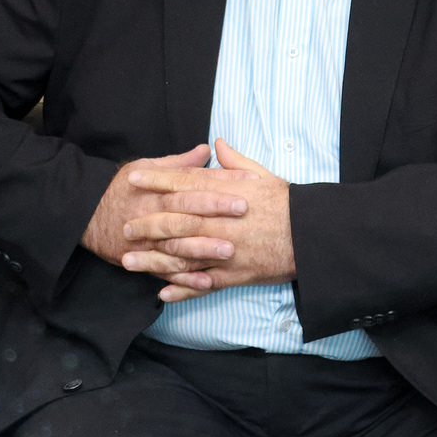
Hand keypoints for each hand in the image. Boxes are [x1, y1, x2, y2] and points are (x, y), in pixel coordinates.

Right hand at [81, 144, 249, 269]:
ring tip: (229, 251)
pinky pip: (166, 272)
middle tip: (243, 210)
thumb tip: (207, 149)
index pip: (192, 185)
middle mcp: (153, 215)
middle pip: (186, 213)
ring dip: (204, 249)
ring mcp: (148, 242)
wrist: (85, 214)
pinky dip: (186, 279)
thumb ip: (179, 163)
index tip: (246, 181)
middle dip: (215, 212)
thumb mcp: (146, 167)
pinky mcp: (144, 261)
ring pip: (178, 247)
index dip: (219, 183)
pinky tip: (207, 282)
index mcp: (157, 191)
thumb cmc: (120, 188)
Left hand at [121, 139, 295, 301]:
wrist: (312, 235)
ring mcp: (225, 250)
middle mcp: (220, 221)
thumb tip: (216, 143)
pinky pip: (203, 284)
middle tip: (123, 227)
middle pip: (175, 221)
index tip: (132, 178)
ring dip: (153, 260)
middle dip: (146, 223)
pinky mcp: (234, 274)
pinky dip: (182, 289)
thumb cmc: (287, 203)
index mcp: (225, 193)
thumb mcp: (262, 175)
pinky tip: (162, 293)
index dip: (155, 180)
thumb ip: (234, 161)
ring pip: (182, 256)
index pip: (182, 183)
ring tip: (128, 262)